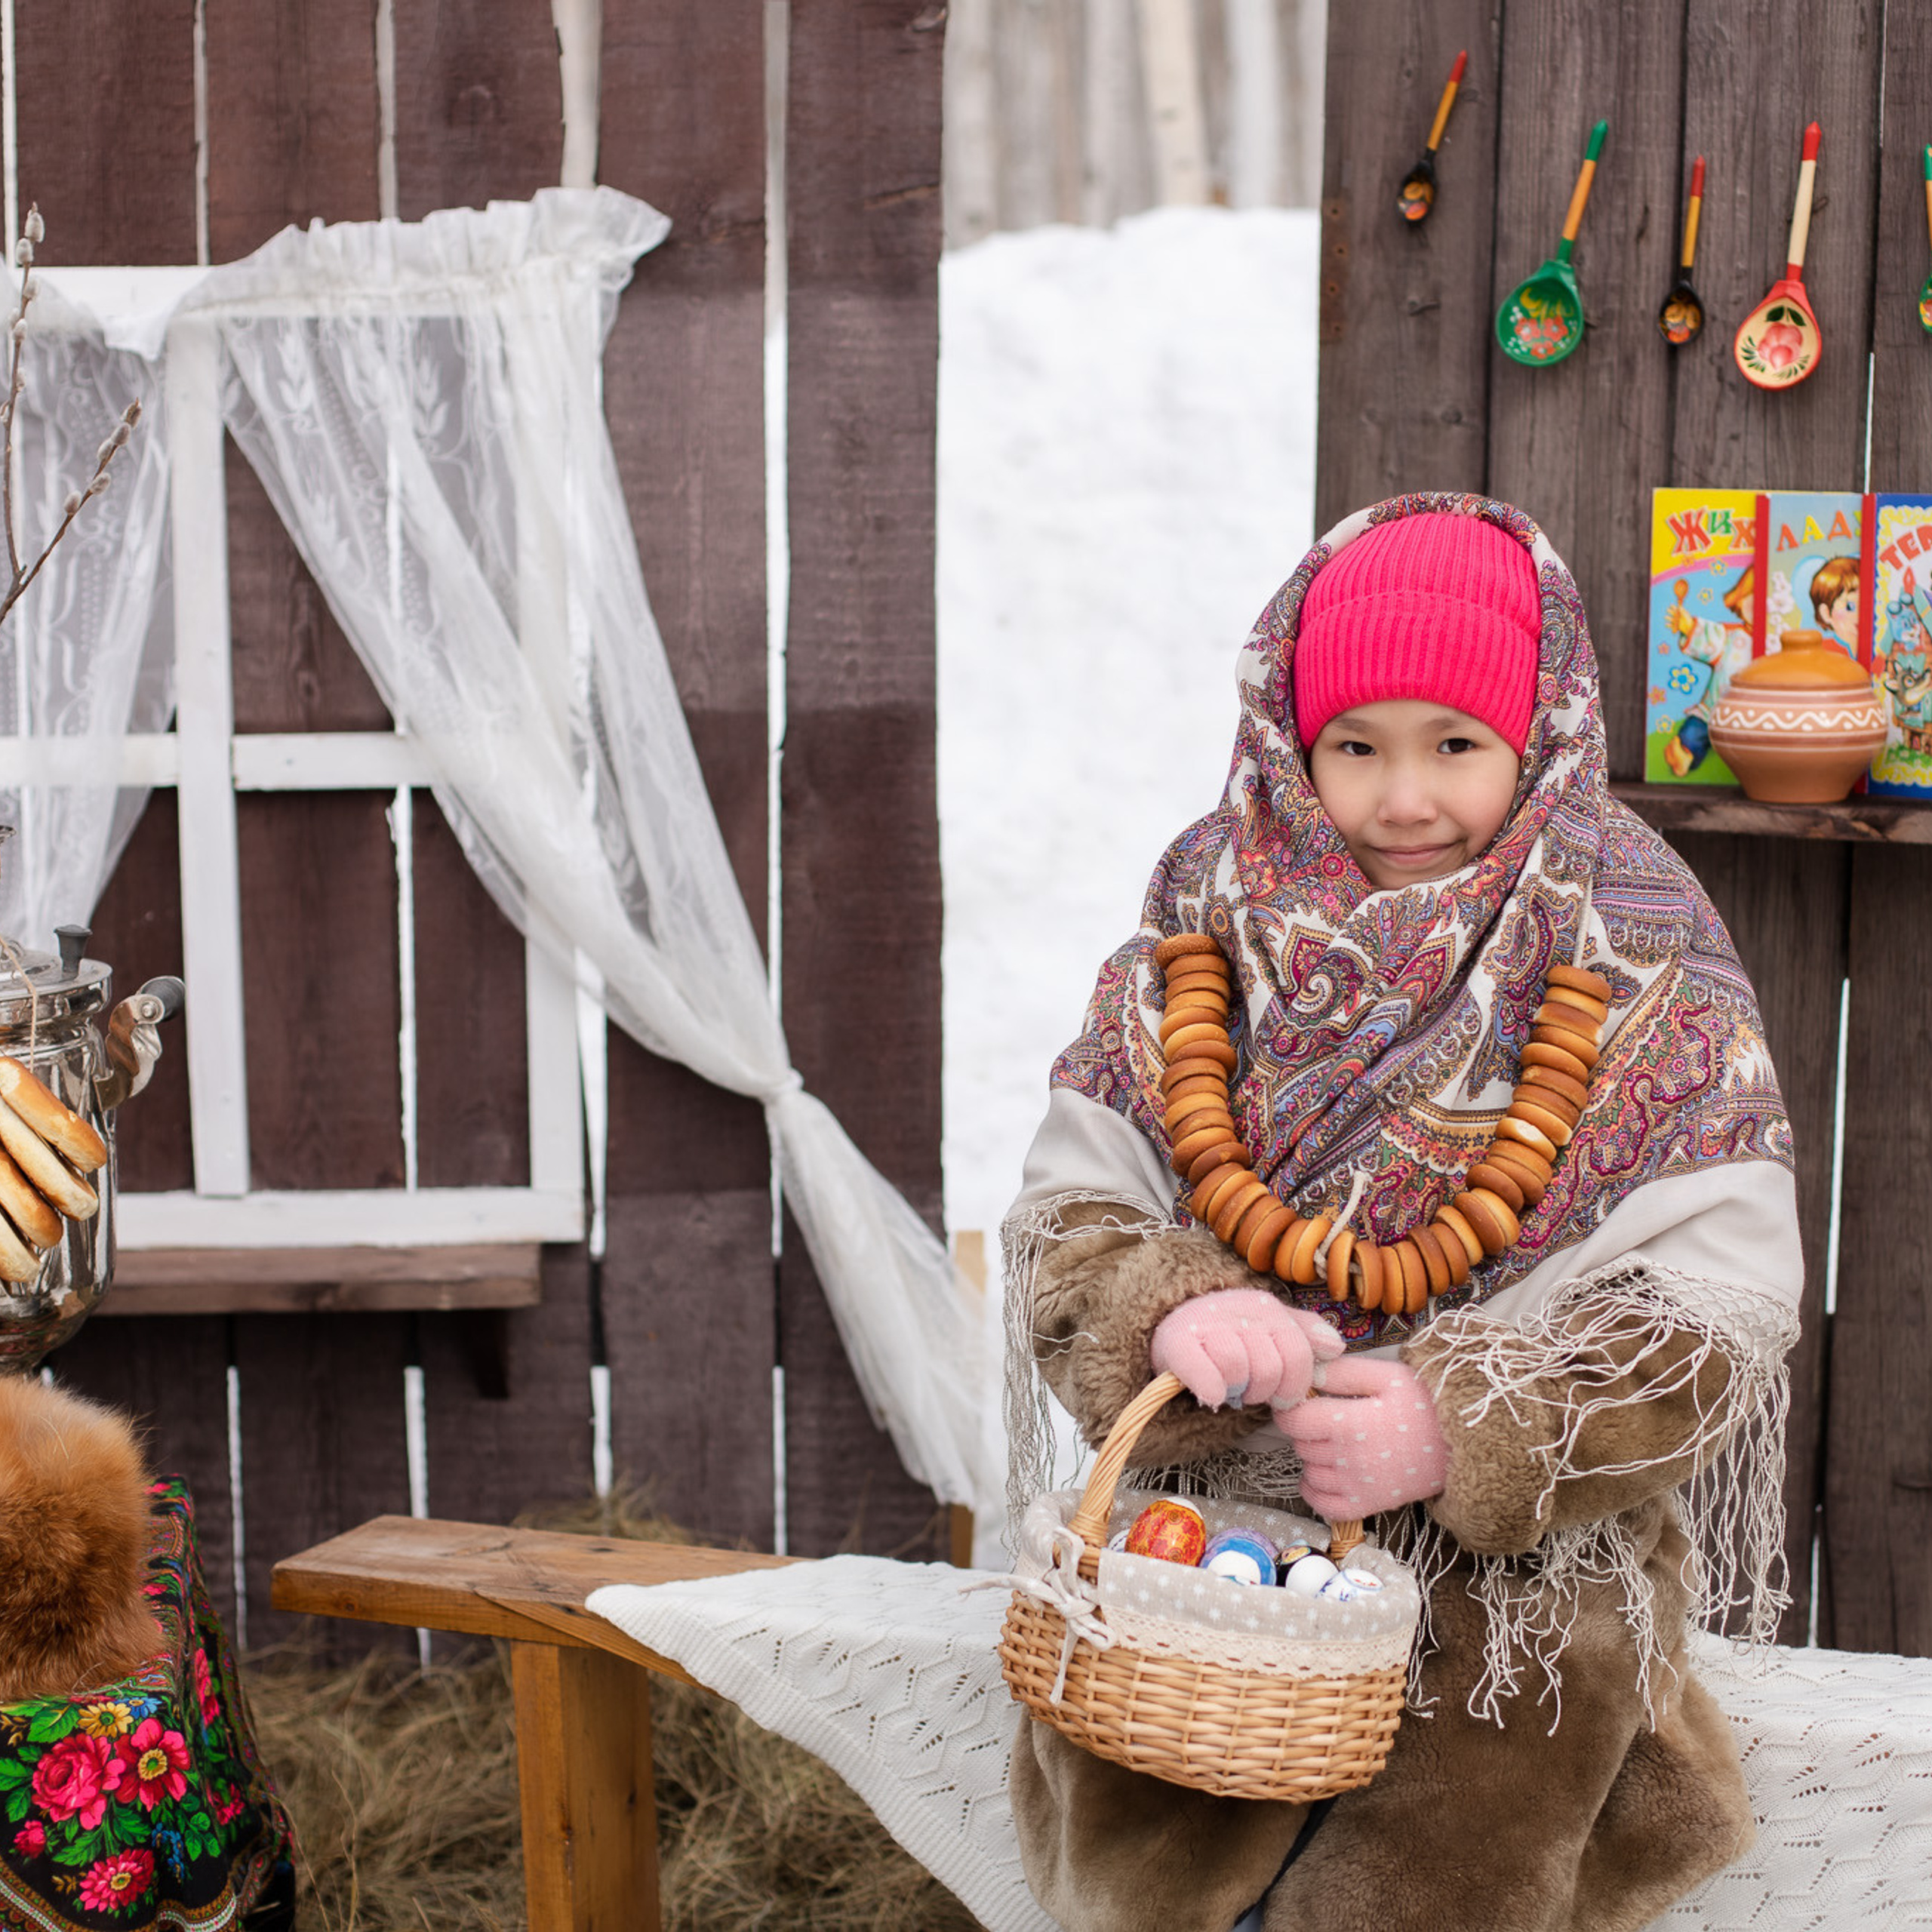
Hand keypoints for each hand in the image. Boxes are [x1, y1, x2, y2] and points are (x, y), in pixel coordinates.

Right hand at [1150, 1289, 1344, 1411]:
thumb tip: (1337, 1347)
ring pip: (1239, 1368)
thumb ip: (1304, 1334)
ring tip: (1229, 1388)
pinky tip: (1213, 1397)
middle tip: (1249, 1390)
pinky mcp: (1177, 1343)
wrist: (1174, 1318)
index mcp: (1266, 1310)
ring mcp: (1207, 1326)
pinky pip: (1206, 1373)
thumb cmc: (1231, 1329)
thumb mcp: (1270, 1326)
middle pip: (1270, 1367)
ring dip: (1236, 1389)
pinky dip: (1212, 1390)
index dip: (1294, 1384)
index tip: (1281, 1395)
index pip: (1297, 1353)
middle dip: (1263, 1389)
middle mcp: (1238, 1312)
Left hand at [1279, 1357, 1447, 1518]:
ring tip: (1334, 1441)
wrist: (1464, 1445)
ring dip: (1312, 1456)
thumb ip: (1343, 1372)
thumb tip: (1307, 1372)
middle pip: (1300, 1443)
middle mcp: (1349, 1460)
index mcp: (1351, 1424)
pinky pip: (1322, 1504)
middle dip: (1306, 1427)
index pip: (1294, 1419)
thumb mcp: (1387, 1376)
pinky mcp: (1368, 1506)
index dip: (1290, 1405)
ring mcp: (1358, 1487)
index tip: (1302, 1398)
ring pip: (1308, 1471)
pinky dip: (1315, 1490)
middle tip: (1326, 1415)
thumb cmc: (1425, 1405)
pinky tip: (1326, 1472)